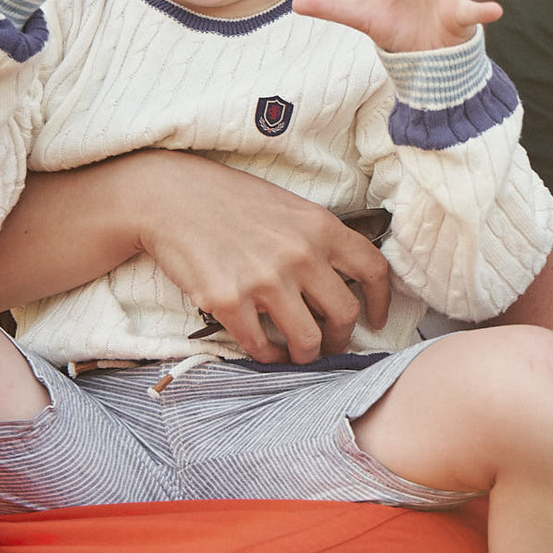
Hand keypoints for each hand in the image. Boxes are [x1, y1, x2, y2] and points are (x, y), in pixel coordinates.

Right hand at [119, 151, 389, 361]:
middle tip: (332, 344)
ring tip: (299, 353)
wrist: (171, 197)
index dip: (381, 302)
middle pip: (345, 315)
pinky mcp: (228, 301)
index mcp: (321, 227)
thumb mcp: (291, 207)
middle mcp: (299, 255)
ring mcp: (264, 281)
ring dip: (307, 355)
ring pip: (308, 341)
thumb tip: (345, 281)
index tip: (376, 320)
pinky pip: (261, 346)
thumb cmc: (233, 200)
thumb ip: (320, 240)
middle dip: (342, 338)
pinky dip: (267, 355)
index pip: (373, 271)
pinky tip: (266, 349)